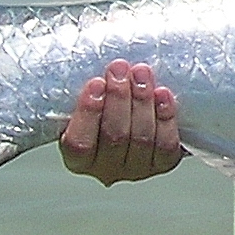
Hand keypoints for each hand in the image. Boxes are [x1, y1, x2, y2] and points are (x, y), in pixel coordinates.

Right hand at [60, 59, 182, 184]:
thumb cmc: (103, 103)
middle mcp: (105, 169)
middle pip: (114, 136)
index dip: (88, 113)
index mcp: (78, 159)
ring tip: (142, 73)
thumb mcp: (86, 99)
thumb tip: (69, 64)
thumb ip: (86, 91)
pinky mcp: (163, 163)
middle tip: (120, 68)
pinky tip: (163, 93)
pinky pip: (166, 144)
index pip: (79, 143)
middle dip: (119, 98)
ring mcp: (136, 169)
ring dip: (142, 101)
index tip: (96, 82)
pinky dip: (165, 117)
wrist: (134, 112)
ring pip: (141, 138)